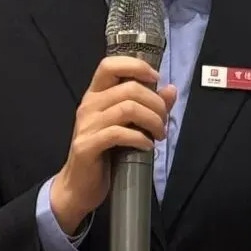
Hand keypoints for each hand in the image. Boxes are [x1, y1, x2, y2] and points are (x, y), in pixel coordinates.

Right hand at [50, 55, 177, 234]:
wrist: (79, 186)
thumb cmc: (105, 153)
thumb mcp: (128, 126)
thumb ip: (148, 106)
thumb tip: (171, 89)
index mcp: (96, 95)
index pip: (110, 65)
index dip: (136, 66)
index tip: (156, 79)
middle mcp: (88, 105)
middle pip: (129, 88)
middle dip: (156, 104)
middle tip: (163, 122)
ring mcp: (86, 125)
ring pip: (128, 108)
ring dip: (152, 121)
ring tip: (158, 135)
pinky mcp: (87, 145)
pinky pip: (119, 134)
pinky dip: (140, 138)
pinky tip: (147, 146)